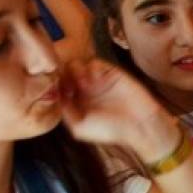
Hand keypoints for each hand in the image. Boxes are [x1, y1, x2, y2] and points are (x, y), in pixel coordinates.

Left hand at [58, 59, 175, 159]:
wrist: (138, 124)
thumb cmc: (109, 130)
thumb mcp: (79, 128)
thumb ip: (65, 112)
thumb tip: (55, 96)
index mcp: (76, 102)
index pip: (59, 87)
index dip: (54, 86)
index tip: (53, 89)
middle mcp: (84, 90)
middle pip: (65, 73)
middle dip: (62, 76)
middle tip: (66, 83)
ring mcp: (97, 80)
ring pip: (77, 65)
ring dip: (75, 71)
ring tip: (82, 84)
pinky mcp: (110, 72)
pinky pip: (95, 62)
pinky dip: (90, 68)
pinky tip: (93, 80)